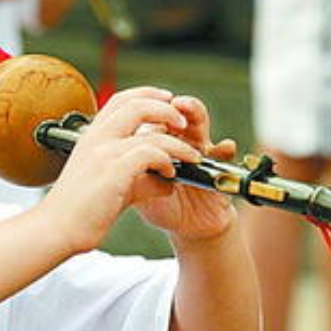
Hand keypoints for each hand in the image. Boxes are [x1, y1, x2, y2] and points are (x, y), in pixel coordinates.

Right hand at [39, 87, 211, 254]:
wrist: (56, 229)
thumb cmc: (78, 210)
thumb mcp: (110, 184)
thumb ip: (137, 177)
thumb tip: (164, 181)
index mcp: (92, 136)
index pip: (121, 100)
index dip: (148, 94)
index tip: (167, 99)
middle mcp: (96, 138)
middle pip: (137, 105)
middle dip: (167, 110)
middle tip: (182, 123)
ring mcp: (103, 153)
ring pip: (151, 133)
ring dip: (177, 144)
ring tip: (190, 156)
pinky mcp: (113, 172)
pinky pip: (149, 154)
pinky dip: (166, 161)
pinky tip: (169, 175)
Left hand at [132, 96, 237, 243]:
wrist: (189, 228)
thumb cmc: (162, 207)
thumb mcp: (137, 190)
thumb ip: (125, 173)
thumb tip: (106, 158)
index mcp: (157, 143)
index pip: (153, 117)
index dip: (149, 108)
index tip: (141, 105)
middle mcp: (180, 142)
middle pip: (178, 114)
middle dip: (174, 104)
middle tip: (171, 102)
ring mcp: (200, 153)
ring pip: (200, 126)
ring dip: (195, 114)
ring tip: (187, 109)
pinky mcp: (218, 169)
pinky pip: (224, 156)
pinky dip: (224, 148)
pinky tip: (223, 146)